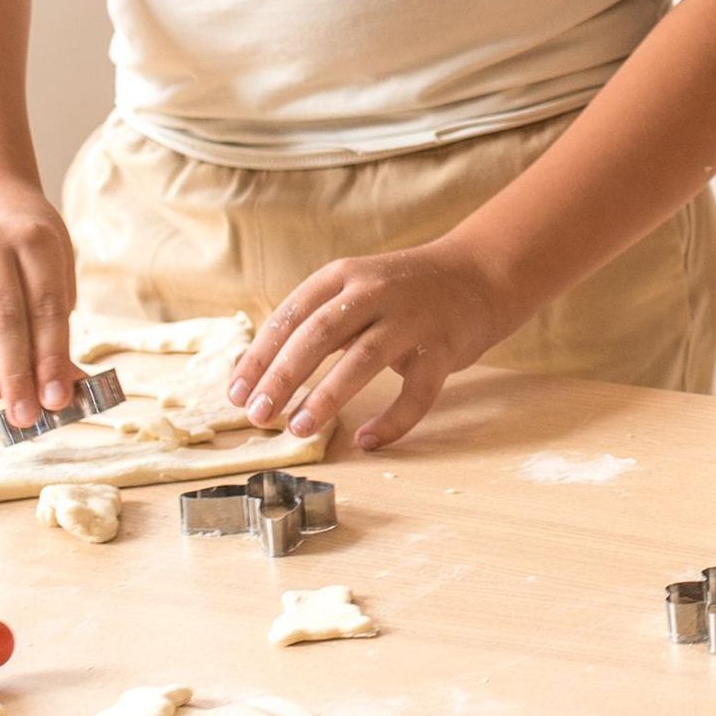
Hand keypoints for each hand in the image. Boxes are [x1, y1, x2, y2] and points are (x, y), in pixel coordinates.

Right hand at [0, 177, 78, 431]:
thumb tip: (68, 384)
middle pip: (2, 319)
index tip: (58, 399)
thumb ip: (58, 321)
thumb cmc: (27, 242)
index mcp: (33, 238)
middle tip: (26, 415)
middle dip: (16, 375)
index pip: (45, 307)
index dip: (52, 358)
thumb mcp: (55, 265)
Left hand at [231, 236, 512, 454]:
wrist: (479, 274)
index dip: (259, 356)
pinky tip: (368, 440)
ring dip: (325, 397)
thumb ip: (316, 321)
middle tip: (257, 415)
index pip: (290, 315)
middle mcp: (375, 290)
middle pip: (318, 334)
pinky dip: (392, 420)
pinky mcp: (443, 347)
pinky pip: (416, 393)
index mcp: (344, 275)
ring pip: (361, 360)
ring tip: (298, 429)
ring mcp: (412, 318)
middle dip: (281, 377)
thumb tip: (256, 374)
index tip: (236, 393)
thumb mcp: (355, 289)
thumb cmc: (404, 291)